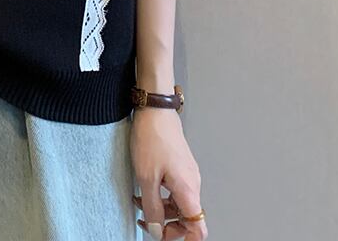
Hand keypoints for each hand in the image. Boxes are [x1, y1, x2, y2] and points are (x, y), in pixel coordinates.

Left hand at [130, 107, 207, 239]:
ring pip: (179, 204)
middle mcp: (192, 183)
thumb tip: (157, 230)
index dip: (184, 239)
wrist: (155, 110)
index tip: (165, 238)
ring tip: (139, 203)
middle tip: (146, 222)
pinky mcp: (180, 165)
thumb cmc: (152, 137)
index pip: (198, 228)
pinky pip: (175, 190)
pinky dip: (161, 195)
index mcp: (188, 190)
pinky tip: (144, 189)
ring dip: (161, 209)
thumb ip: (152, 208)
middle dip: (167, 225)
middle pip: (188, 219)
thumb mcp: (146, 177)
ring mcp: (187, 174)